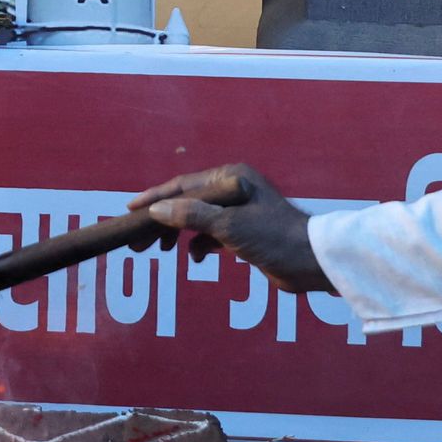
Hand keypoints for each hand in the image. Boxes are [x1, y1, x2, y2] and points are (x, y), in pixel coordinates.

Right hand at [134, 163, 331, 294]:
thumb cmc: (273, 237)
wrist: (310, 262)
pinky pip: (210, 234)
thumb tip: (157, 210)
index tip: (130, 209)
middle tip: (138, 241)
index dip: (155, 197)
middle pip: (186, 203)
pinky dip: (199, 245)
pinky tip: (195, 258)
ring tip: (157, 250)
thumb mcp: (229, 226)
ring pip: (196, 219)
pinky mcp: (244, 233)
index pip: (183, 185)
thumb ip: (191, 216)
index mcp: (231, 179)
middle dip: (161, 221)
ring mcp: (238, 211)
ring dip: (176, 233)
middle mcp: (233, 190)